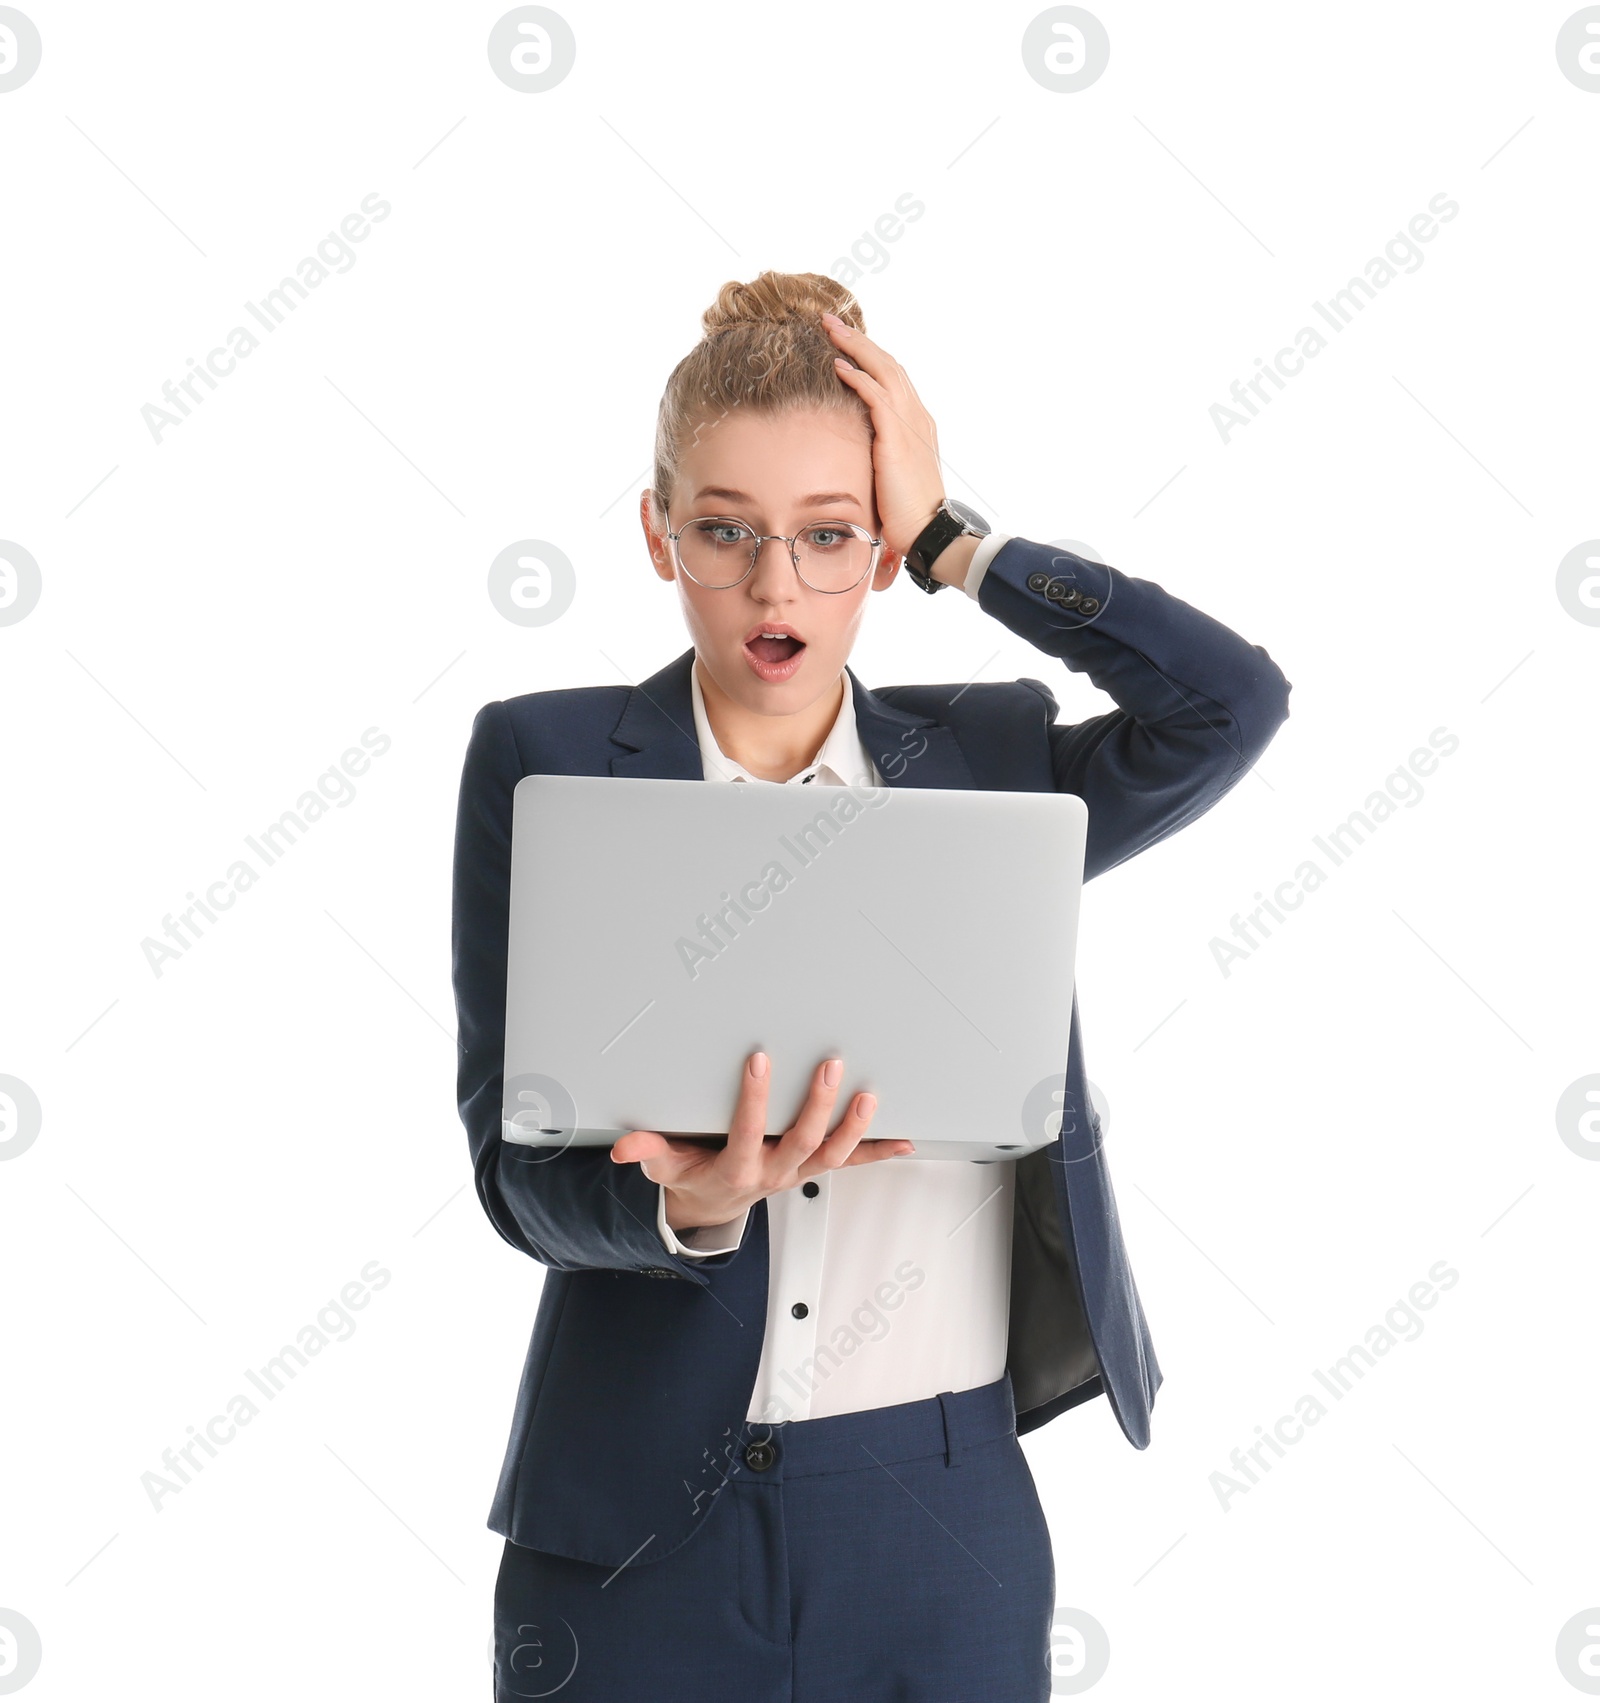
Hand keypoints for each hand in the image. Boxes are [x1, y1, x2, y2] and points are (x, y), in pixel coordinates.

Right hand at [609, 1050, 912, 1234]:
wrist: (712, 1204)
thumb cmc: (693, 1175)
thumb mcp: (666, 1165)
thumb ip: (649, 1152)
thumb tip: (623, 1148)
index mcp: (737, 1167)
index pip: (746, 1130)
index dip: (753, 1097)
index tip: (758, 1058)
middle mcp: (774, 1172)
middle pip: (802, 1140)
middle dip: (818, 1104)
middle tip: (830, 1065)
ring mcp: (798, 1173)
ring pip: (832, 1154)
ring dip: (854, 1128)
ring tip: (869, 1097)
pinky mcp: (813, 1169)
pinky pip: (850, 1163)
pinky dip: (878, 1152)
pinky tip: (905, 1141)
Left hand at [820, 312, 945, 560]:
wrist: (927, 530)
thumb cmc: (908, 510)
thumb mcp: (893, 472)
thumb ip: (880, 450)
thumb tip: (857, 446)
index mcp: (917, 422)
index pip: (893, 376)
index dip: (869, 355)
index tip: (844, 341)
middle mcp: (917, 416)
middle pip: (887, 364)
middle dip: (858, 340)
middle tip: (831, 321)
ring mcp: (910, 425)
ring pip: (883, 371)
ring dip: (855, 347)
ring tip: (830, 330)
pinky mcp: (897, 439)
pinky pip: (877, 397)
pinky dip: (858, 378)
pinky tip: (838, 365)